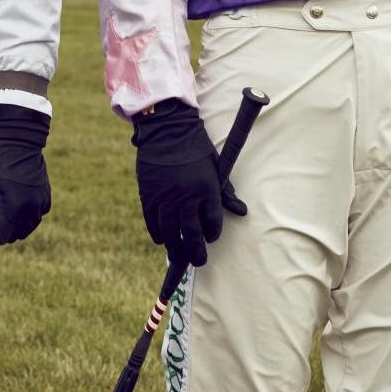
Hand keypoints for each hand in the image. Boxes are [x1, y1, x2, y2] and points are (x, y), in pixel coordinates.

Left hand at [0, 104, 51, 243]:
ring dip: (12, 223)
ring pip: (25, 228)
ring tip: (1, 207)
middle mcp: (32, 209)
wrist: (19, 140)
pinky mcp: (46, 198)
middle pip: (14, 235)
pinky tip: (14, 202)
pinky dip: (24, 215)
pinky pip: (34, 217)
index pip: (0, 236)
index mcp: (15, 207)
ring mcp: (41, 204)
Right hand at [130, 99, 244, 266]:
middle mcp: (186, 196)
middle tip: (198, 260)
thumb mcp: (216, 168)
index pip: (212, 222)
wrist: (166, 130)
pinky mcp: (148, 195)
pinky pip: (153, 221)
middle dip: (195, 251)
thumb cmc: (196, 149)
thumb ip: (226, 192)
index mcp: (206, 188)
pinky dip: (157, 233)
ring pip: (170, 231)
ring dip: (175, 247)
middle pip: (191, 233)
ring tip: (178, 255)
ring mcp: (165, 197)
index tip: (210, 238)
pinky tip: (162, 239)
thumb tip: (241, 211)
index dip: (212, 234)